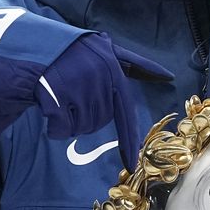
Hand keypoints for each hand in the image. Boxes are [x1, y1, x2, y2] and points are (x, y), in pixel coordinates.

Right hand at [35, 33, 171, 168]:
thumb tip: (168, 75)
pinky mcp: (54, 98)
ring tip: (61, 99)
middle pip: (98, 124)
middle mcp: (99, 83)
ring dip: (69, 122)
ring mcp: (77, 90)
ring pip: (79, 128)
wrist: (41, 44)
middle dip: (85, 118)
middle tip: (73, 99)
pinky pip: (60, 130)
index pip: (126, 116)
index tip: (131, 166)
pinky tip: (49, 110)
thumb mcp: (111, 51)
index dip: (128, 142)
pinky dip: (55, 128)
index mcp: (115, 75)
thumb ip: (138, 65)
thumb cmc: (80, 52)